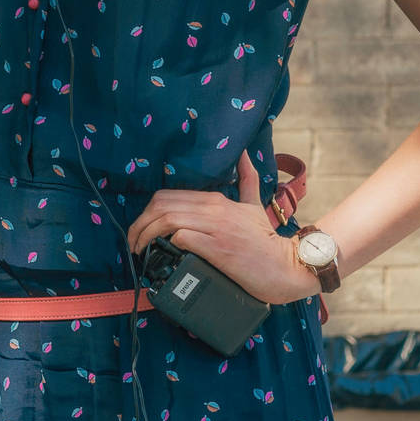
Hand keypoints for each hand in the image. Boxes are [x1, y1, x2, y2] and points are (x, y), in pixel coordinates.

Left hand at [126, 153, 319, 305]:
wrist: (286, 267)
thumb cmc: (266, 242)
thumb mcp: (254, 205)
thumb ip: (248, 179)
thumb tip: (243, 154)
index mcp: (217, 200)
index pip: (168, 196)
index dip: (146, 212)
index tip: (140, 228)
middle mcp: (214, 209)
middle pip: (162, 206)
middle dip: (139, 224)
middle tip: (133, 242)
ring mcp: (215, 228)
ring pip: (167, 220)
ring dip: (145, 235)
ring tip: (138, 250)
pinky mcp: (217, 248)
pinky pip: (182, 237)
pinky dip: (166, 243)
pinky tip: (160, 253)